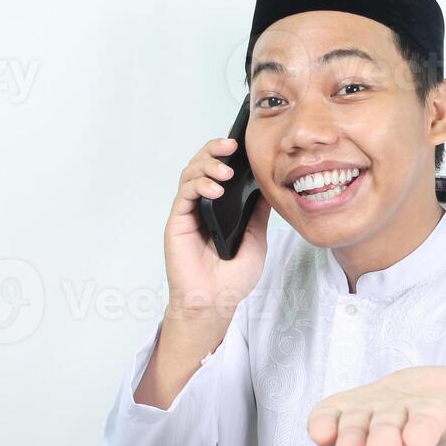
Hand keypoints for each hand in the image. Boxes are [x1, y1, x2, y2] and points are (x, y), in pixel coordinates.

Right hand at [164, 133, 272, 326]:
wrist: (215, 302)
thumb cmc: (232, 278)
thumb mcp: (256, 239)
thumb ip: (257, 213)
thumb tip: (267, 186)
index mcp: (220, 208)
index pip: (220, 171)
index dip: (228, 154)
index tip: (242, 144)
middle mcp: (202, 206)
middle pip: (202, 165)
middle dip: (215, 150)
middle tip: (231, 145)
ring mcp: (189, 213)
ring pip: (190, 173)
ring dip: (207, 165)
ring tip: (225, 171)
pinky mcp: (178, 221)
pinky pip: (184, 194)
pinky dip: (199, 185)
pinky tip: (215, 190)